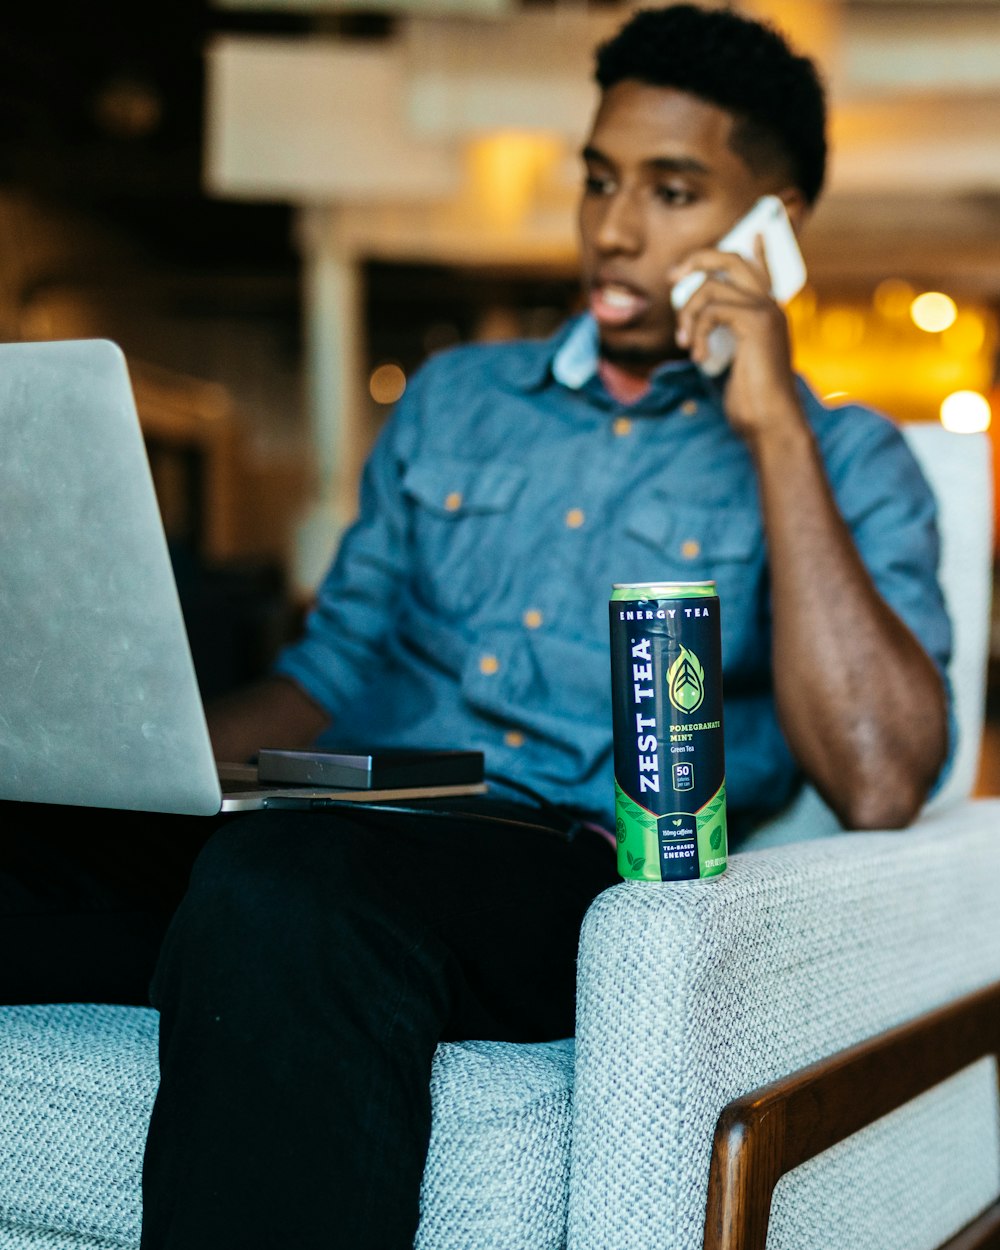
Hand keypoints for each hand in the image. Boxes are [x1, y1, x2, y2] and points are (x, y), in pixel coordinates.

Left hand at [670, 235, 803, 441]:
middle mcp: (770, 306)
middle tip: (672, 278)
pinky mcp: (756, 322)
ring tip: (685, 344)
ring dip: (687, 314)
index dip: (758, 249)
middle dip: (697, 260)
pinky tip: (699, 357)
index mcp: (768, 314)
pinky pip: (712, 310)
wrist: (769, 421)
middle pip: (732, 259)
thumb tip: (693, 318)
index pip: (762, 270)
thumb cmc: (749, 400)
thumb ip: (720, 334)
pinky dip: (697, 332)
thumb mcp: (729, 361)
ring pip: (711, 287)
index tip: (754, 234)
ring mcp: (765, 311)